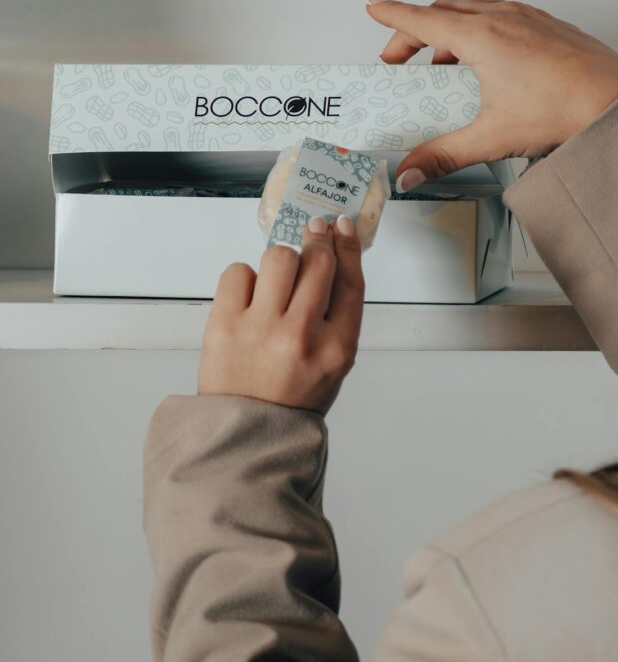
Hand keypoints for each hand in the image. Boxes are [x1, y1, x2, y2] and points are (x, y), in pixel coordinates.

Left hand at [198, 216, 363, 414]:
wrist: (245, 434)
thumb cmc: (291, 397)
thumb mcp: (333, 362)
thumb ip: (337, 314)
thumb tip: (331, 255)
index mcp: (337, 348)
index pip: (350, 280)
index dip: (347, 246)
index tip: (341, 227)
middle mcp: (301, 335)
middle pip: (317, 261)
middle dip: (317, 241)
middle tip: (313, 235)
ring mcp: (261, 329)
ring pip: (279, 257)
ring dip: (281, 262)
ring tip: (276, 282)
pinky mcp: (224, 325)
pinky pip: (238, 271)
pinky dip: (245, 278)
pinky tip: (249, 299)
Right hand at [366, 0, 617, 187]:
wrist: (617, 101)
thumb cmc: (565, 108)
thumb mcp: (491, 137)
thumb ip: (443, 155)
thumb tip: (411, 171)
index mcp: (480, 36)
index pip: (421, 18)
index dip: (391, 15)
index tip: (373, 8)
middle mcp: (501, 17)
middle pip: (443, 11)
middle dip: (415, 30)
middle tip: (401, 58)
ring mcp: (527, 17)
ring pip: (474, 8)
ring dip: (450, 28)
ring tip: (445, 62)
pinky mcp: (547, 24)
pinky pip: (502, 14)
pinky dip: (481, 28)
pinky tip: (489, 61)